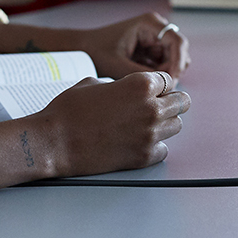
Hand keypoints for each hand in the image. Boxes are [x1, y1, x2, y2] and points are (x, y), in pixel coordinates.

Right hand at [33, 71, 190, 175]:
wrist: (55, 141)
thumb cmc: (69, 109)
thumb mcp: (94, 82)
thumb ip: (120, 84)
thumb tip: (125, 89)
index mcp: (140, 85)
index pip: (169, 80)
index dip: (158, 84)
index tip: (151, 90)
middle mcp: (151, 108)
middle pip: (182, 102)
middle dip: (170, 102)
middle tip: (156, 106)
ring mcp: (150, 134)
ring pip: (177, 126)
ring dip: (164, 123)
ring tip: (144, 124)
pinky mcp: (144, 157)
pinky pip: (164, 149)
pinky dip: (155, 146)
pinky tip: (138, 142)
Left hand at [76, 12, 189, 78]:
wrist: (82, 49)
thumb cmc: (96, 53)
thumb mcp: (119, 67)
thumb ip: (144, 76)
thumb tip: (167, 87)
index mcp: (149, 23)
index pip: (178, 41)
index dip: (178, 62)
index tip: (172, 81)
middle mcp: (156, 27)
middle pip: (179, 51)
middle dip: (172, 70)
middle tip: (158, 87)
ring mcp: (154, 37)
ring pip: (173, 59)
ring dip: (165, 73)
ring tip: (147, 83)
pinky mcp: (151, 48)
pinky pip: (164, 63)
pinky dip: (158, 74)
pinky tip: (142, 80)